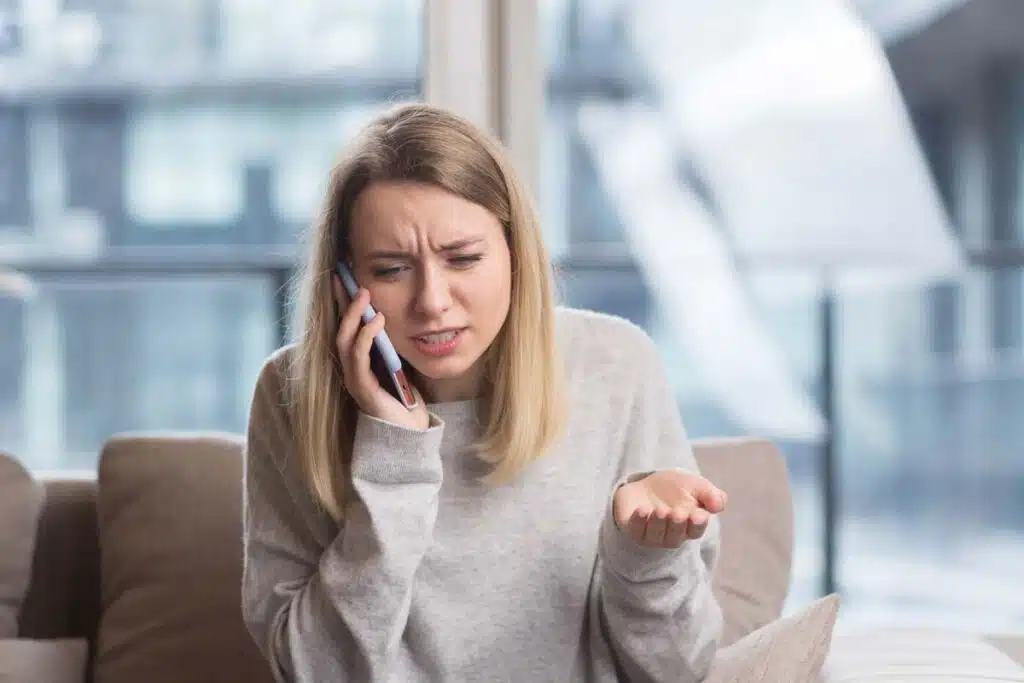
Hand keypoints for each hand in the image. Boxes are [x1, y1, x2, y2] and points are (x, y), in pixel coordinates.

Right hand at [333, 275, 428, 430]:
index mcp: (358, 362)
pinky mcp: (363, 389)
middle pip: (338, 330)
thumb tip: (395, 311)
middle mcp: (350, 370)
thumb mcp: (400, 361)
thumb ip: (392, 342)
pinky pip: (359, 357)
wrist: (412, 432)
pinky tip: (377, 321)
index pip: (345, 327)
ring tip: (364, 295)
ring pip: (344, 341)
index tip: (343, 276)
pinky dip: (366, 336)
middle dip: (341, 303)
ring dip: (353, 316)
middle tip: (348, 278)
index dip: (342, 303)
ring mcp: (353, 380)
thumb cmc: (407, 398)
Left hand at [613, 469, 726, 548]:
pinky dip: (639, 522)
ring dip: (658, 524)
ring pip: (656, 536)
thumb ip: (710, 494)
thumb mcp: (696, 485)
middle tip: (677, 513)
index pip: (695, 530)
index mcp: (690, 526)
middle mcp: (672, 535)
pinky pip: (636, 531)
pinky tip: (641, 510)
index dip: (697, 524)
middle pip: (675, 536)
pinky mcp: (633, 530)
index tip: (699, 514)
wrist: (647, 483)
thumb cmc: (676, 488)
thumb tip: (719, 506)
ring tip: (660, 510)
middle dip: (676, 525)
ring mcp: (652, 535)